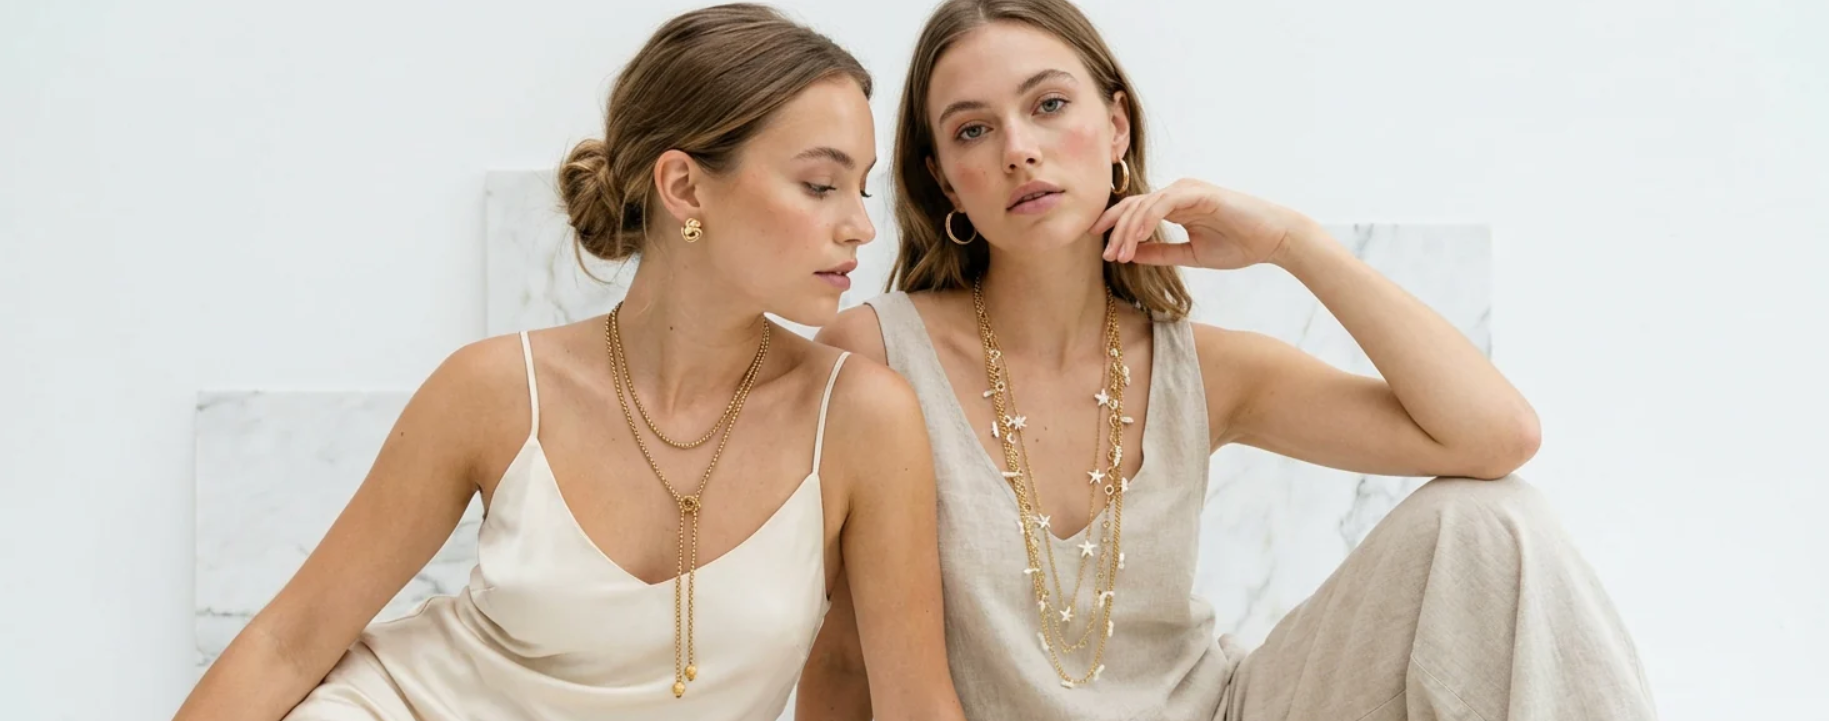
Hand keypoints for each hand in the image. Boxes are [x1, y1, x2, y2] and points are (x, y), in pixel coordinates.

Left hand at [1091, 179, 1319, 269]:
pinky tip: (1139, 237)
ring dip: (1130, 230)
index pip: (1136, 212)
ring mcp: (1187, 190)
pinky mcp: (1198, 193)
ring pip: (1145, 205)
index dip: (1116, 227)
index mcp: (1175, 207)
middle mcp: (1177, 194)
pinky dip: (1148, 219)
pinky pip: (1164, 203)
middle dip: (1116, 231)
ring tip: (1121, 254)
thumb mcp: (1190, 254)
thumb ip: (1161, 253)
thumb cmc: (1238, 245)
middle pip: (1134, 206)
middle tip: (1108, 256)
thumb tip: (1131, 255)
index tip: (1103, 250)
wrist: (1272, 239)